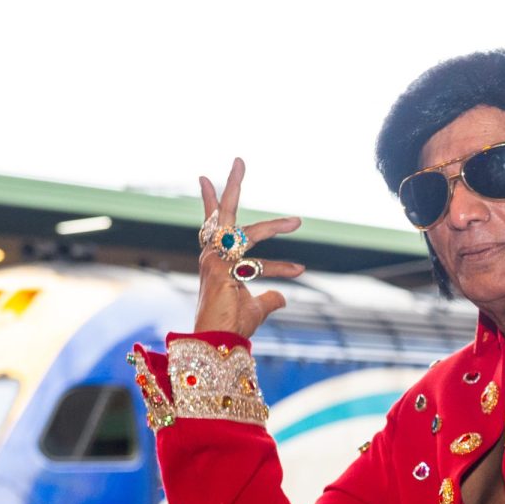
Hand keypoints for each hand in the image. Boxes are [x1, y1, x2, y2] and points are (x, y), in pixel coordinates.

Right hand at [194, 158, 304, 337]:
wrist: (217, 344)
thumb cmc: (231, 326)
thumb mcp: (257, 308)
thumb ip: (269, 298)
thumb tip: (283, 297)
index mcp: (215, 259)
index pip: (211, 224)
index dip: (210, 200)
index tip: (205, 177)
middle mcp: (211, 256)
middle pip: (221, 213)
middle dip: (231, 186)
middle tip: (239, 160)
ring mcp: (215, 263)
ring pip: (247, 233)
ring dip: (274, 226)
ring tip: (297, 221)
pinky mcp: (224, 274)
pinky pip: (257, 265)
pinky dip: (279, 268)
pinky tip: (299, 270)